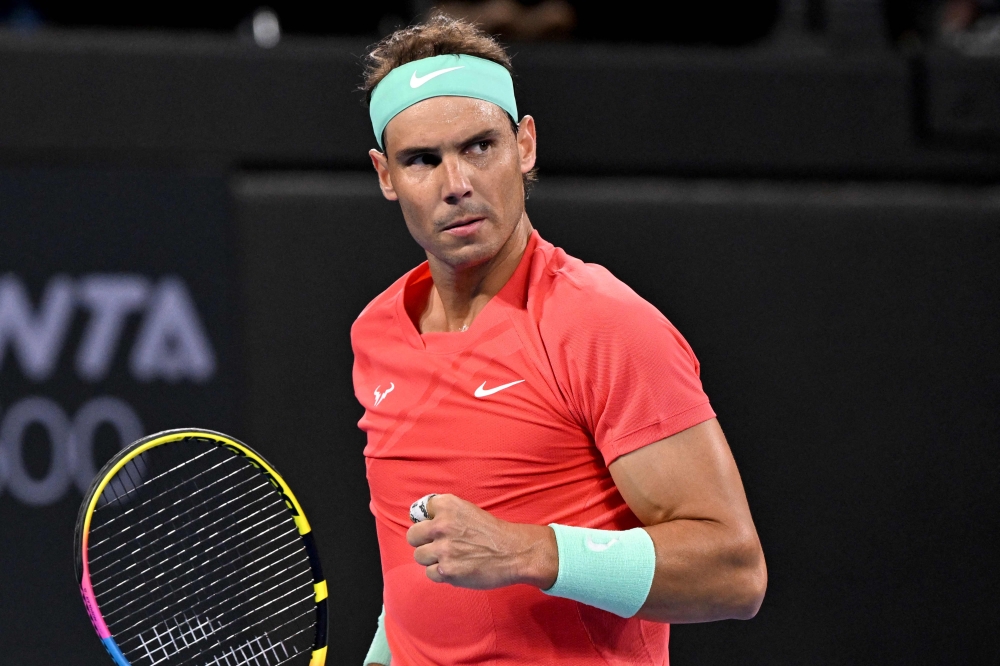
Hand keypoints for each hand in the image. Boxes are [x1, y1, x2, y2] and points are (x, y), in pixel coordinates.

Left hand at [406, 493, 557, 589]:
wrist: (514, 552)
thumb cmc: (491, 532)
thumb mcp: (467, 510)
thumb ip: (444, 513)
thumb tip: (421, 521)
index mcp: (448, 506)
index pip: (420, 512)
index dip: (428, 521)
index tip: (437, 527)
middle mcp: (442, 525)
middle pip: (413, 536)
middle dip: (423, 541)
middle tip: (438, 545)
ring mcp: (443, 549)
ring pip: (419, 556)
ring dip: (431, 559)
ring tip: (450, 558)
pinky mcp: (447, 571)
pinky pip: (429, 573)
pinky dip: (440, 573)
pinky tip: (455, 568)